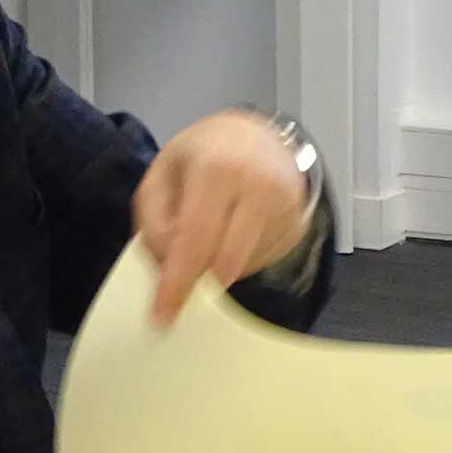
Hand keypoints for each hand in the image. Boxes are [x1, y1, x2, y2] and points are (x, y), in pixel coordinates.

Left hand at [134, 111, 310, 326]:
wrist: (260, 135)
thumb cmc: (204, 154)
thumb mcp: (161, 173)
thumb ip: (154, 221)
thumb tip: (166, 267)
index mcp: (218, 169)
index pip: (195, 241)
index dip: (177, 284)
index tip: (163, 316)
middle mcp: (260, 187)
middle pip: (222, 263)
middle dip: (194, 283)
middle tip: (174, 289)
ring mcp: (286, 209)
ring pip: (239, 268)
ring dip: (212, 267)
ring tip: (207, 230)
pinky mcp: (297, 226)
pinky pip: (257, 263)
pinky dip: (234, 260)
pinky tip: (229, 231)